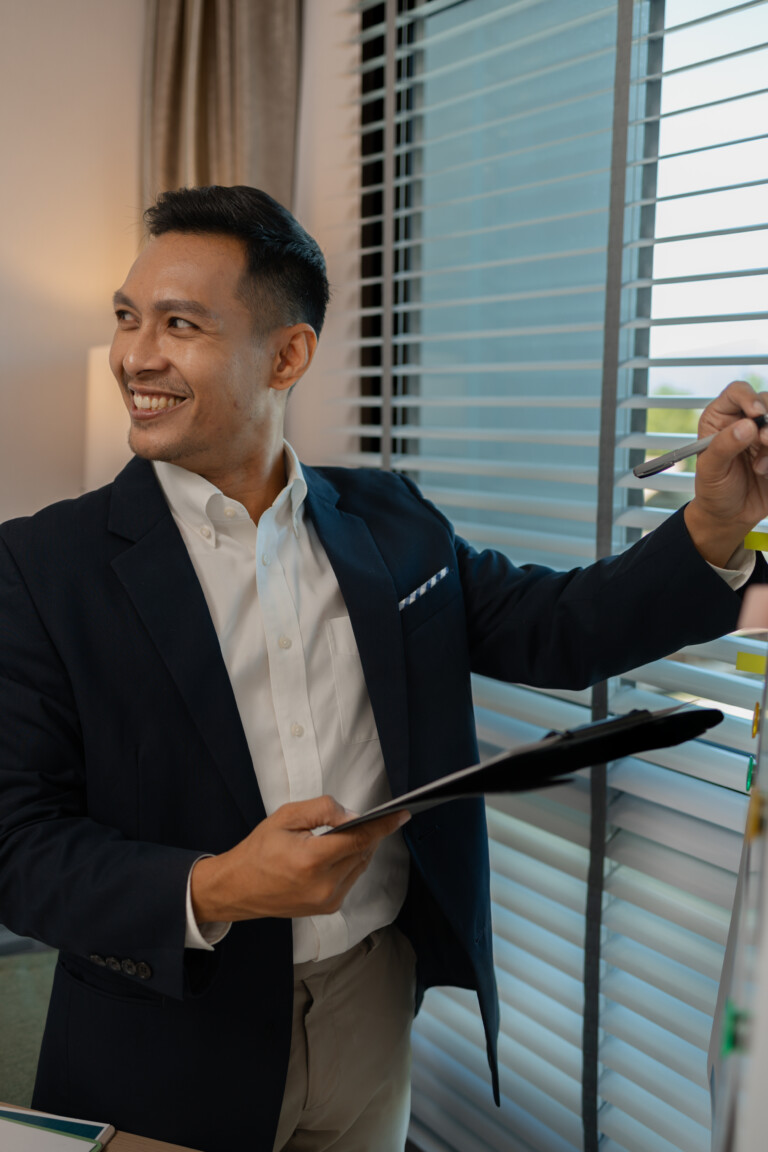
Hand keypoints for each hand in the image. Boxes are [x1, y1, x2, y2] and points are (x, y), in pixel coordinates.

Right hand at [190, 795, 409, 923]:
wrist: (238, 889)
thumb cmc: (259, 850)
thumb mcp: (286, 817)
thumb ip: (322, 810)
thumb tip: (352, 815)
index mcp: (311, 861)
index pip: (359, 839)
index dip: (383, 825)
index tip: (401, 814)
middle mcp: (324, 885)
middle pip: (363, 852)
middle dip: (370, 833)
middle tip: (374, 817)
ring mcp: (327, 900)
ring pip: (360, 866)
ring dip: (361, 848)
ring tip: (354, 832)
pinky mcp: (328, 908)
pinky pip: (351, 879)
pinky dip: (351, 863)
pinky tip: (341, 851)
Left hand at [684, 380, 767, 566]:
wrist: (730, 515)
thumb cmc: (713, 490)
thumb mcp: (711, 470)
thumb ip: (724, 446)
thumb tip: (746, 426)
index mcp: (720, 418)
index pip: (738, 391)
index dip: (749, 397)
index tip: (756, 415)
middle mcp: (744, 420)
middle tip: (765, 442)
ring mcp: (764, 434)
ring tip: (760, 469)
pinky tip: (767, 474)